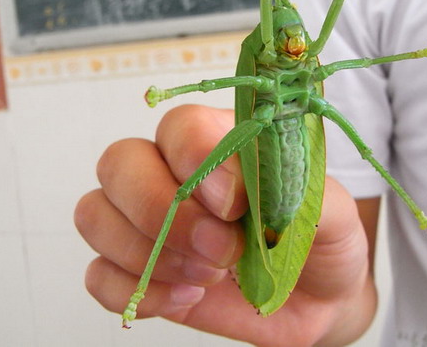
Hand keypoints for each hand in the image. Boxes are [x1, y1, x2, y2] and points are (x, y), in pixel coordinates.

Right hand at [75, 105, 375, 346]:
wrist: (317, 301)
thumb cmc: (320, 244)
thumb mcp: (331, 213)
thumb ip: (296, 187)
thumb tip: (237, 184)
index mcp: (221, 145)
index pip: (179, 125)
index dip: (196, 161)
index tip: (233, 207)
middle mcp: (175, 174)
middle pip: (120, 161)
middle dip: (163, 211)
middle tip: (221, 250)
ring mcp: (150, 223)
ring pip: (95, 213)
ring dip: (147, 252)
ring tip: (208, 276)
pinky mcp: (140, 270)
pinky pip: (97, 273)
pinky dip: (135, 290)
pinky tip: (184, 298)